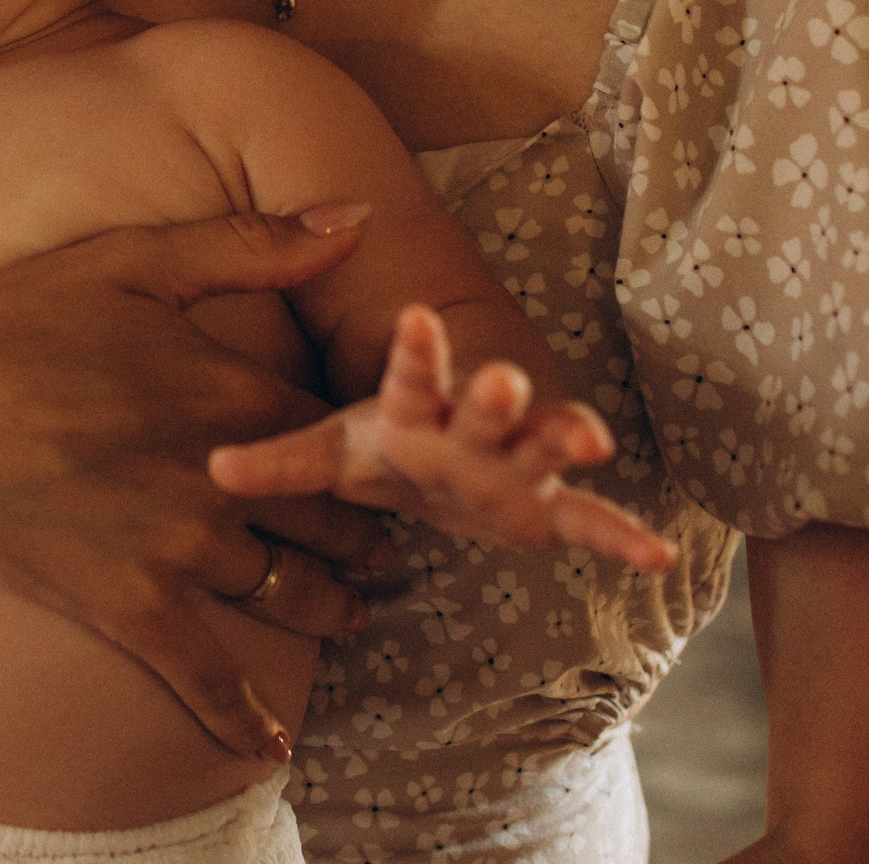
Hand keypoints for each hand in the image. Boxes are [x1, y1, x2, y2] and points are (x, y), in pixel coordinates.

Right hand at [0, 210, 387, 760]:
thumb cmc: (13, 321)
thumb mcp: (132, 261)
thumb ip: (251, 244)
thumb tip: (356, 216)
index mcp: (232, 389)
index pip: (344, 432)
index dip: (373, 446)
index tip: (388, 455)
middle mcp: (222, 476)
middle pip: (337, 519)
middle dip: (371, 532)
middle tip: (387, 540)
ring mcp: (176, 547)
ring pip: (294, 595)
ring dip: (335, 608)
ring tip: (351, 610)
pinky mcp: (127, 602)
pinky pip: (204, 674)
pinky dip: (241, 717)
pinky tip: (268, 747)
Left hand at [207, 306, 674, 572]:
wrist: (430, 471)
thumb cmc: (379, 446)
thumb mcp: (327, 450)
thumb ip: (278, 460)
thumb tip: (211, 469)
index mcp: (414, 403)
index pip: (409, 371)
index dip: (413, 348)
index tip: (412, 314)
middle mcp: (470, 427)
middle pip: (483, 406)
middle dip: (494, 394)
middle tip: (504, 378)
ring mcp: (512, 466)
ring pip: (540, 446)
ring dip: (562, 437)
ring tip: (591, 436)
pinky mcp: (542, 510)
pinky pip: (585, 521)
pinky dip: (620, 535)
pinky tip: (658, 554)